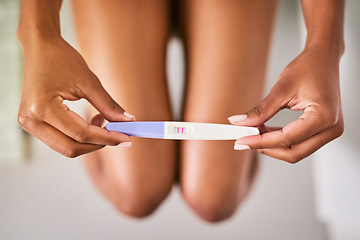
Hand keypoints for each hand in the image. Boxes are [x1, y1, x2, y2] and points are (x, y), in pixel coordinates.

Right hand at [18, 38, 133, 157]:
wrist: (39, 46)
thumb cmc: (61, 58)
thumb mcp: (89, 81)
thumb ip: (108, 105)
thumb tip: (127, 122)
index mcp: (43, 108)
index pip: (81, 134)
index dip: (107, 138)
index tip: (127, 138)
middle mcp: (31, 120)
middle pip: (71, 148)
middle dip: (99, 143)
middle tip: (119, 134)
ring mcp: (29, 124)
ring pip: (66, 147)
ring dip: (89, 141)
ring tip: (102, 121)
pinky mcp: (33, 123)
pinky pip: (60, 139)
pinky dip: (79, 136)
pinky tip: (91, 123)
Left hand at [228, 47, 343, 162]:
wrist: (324, 59)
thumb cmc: (309, 67)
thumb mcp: (281, 88)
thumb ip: (261, 110)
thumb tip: (239, 124)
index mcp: (324, 116)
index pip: (287, 138)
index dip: (261, 141)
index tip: (241, 140)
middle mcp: (332, 128)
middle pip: (294, 152)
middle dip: (266, 148)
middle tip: (244, 140)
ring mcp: (330, 132)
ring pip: (297, 152)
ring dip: (273, 146)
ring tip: (253, 133)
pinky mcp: (325, 131)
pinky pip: (300, 144)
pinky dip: (281, 141)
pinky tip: (265, 132)